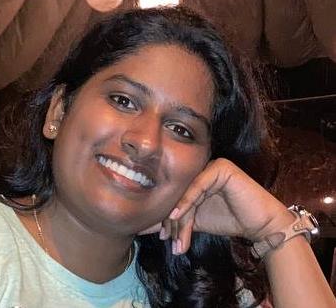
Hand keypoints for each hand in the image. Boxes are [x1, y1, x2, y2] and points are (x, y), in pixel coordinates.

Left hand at [140, 158, 293, 254]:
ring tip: (173, 238)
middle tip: (167, 239)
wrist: (260, 225)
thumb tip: (144, 226)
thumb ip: (174, 221)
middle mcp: (200, 167)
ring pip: (187, 192)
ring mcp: (211, 165)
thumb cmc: (228, 220)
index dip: (166, 216)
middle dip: (172, 220)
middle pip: (179, 193)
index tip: (160, 236)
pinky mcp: (221, 167)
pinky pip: (198, 186)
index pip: (175, 195)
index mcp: (193, 176)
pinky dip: (186, 202)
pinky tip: (176, 215)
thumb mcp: (194, 221)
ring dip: (179, 217)